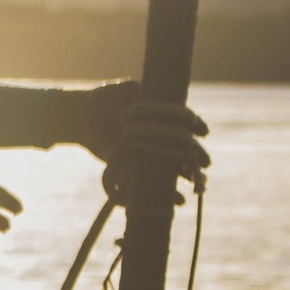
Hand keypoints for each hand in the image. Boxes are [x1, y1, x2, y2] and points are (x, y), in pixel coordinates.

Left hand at [59, 82, 209, 182]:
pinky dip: (170, 194)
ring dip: (190, 176)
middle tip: (205, 163)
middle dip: (199, 154)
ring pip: (177, 167)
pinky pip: (157, 184)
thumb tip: (137, 91)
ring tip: (199, 184)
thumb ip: (131, 90)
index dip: (196, 125)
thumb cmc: (104, 100)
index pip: (186, 120)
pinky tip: (179, 200)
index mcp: (161, 113)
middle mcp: (161, 134)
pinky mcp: (139, 170)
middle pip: (186, 146)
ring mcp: (152, 153)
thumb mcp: (119, 90)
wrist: (84, 119)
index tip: (203, 132)